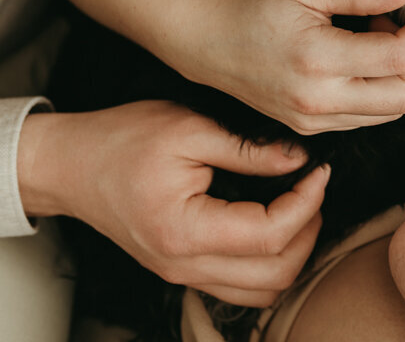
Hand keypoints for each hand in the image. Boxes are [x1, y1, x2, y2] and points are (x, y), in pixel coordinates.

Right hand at [18, 101, 328, 306]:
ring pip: (262, 291)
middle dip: (309, 230)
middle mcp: (183, 265)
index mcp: (185, 231)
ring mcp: (182, 273)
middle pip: (275, 275)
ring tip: (299, 205)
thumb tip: (300, 158)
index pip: (271, 235)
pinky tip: (275, 224)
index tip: (320, 170)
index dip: (307, 201)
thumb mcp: (190, 128)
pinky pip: (240, 287)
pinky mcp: (183, 269)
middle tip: (313, 187)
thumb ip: (250, 150)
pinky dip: (270, 264)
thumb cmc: (120, 141)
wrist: (69, 164)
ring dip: (294, 253)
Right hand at [171, 0, 404, 133]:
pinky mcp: (308, 128)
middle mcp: (317, 100)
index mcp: (318, 59)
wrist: (196, 40)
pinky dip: (376, 89)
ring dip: (398, 75)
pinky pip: (364, 118)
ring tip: (373, 36)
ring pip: (388, 113)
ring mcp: (312, 121)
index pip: (400, 57)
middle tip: (398, 22)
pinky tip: (357, 58)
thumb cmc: (246, 6)